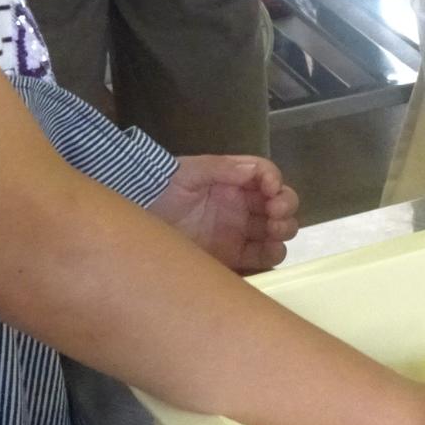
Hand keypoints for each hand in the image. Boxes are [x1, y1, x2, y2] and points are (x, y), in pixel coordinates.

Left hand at [153, 156, 300, 272]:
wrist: (139, 218)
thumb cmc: (161, 189)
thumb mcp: (188, 172)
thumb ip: (221, 168)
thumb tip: (255, 171)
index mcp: (233, 180)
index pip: (266, 176)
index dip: (275, 181)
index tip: (271, 190)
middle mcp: (242, 204)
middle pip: (280, 203)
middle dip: (285, 206)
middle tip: (274, 213)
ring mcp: (239, 231)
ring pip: (277, 230)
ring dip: (283, 230)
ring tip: (273, 232)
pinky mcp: (233, 256)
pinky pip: (263, 256)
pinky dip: (273, 254)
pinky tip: (270, 250)